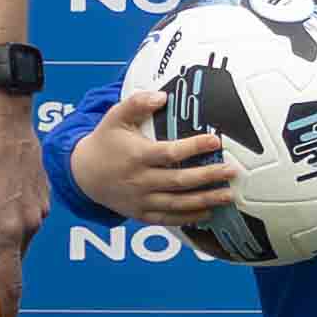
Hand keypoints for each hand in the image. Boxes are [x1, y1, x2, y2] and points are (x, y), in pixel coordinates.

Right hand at [73, 116, 243, 226]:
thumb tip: (163, 96)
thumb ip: (137, 103)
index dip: (194, 147)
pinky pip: (168, 219)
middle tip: (232, 172)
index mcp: (137, 156)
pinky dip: (188, 218)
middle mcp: (140, 180)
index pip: (169, 153)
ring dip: (205, 200)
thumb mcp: (115, 117)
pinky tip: (208, 213)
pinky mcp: (141, 214)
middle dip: (208, 177)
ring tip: (228, 195)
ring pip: (177, 203)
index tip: (215, 140)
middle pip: (179, 181)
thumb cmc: (105, 141)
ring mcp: (140, 200)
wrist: (84, 174)